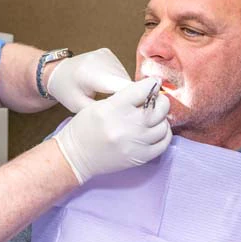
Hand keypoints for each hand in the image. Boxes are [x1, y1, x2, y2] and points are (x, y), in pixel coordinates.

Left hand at [47, 48, 131, 112]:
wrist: (57, 71)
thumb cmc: (66, 91)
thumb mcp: (80, 107)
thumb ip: (102, 110)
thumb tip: (123, 114)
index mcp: (92, 74)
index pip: (123, 87)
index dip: (130, 100)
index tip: (129, 111)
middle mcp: (101, 60)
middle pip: (126, 82)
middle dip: (125, 96)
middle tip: (116, 107)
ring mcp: (106, 55)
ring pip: (126, 76)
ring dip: (122, 88)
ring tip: (108, 95)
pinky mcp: (108, 53)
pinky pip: (121, 70)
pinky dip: (118, 80)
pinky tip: (106, 85)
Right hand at [54, 78, 171, 183]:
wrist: (76, 156)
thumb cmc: (84, 128)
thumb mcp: (99, 105)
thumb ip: (123, 97)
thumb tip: (148, 89)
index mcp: (113, 108)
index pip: (143, 90)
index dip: (151, 84)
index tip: (154, 83)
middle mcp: (126, 126)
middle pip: (158, 108)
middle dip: (160, 100)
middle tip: (157, 99)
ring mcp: (135, 143)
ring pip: (163, 125)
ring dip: (162, 118)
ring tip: (155, 116)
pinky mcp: (140, 158)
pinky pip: (163, 143)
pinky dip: (164, 134)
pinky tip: (157, 129)